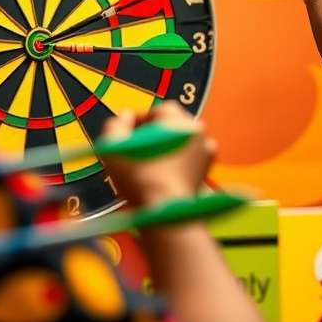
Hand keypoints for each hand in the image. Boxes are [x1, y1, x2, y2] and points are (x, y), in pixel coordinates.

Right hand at [101, 101, 215, 207]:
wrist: (165, 210)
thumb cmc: (140, 179)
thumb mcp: (113, 146)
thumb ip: (116, 125)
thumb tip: (124, 117)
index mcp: (175, 119)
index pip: (158, 111)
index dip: (142, 121)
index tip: (130, 133)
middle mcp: (195, 129)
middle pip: (173, 125)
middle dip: (157, 134)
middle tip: (140, 150)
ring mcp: (205, 149)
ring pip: (184, 142)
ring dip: (169, 148)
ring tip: (151, 164)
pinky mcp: (208, 169)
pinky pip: (192, 160)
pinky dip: (181, 163)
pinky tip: (166, 174)